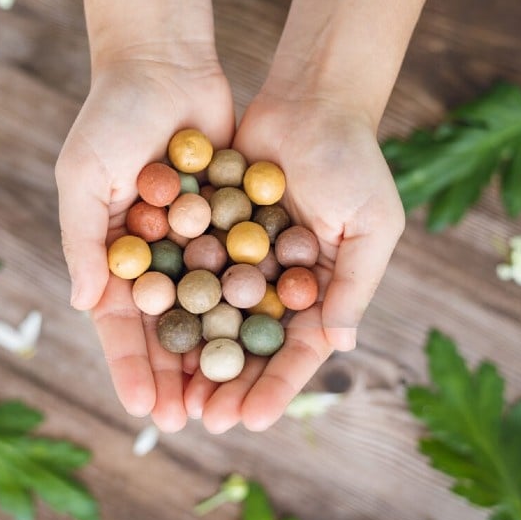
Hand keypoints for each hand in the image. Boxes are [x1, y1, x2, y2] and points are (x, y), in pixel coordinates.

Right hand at [55, 55, 232, 431]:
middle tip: (193, 420)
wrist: (166, 64)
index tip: (145, 410)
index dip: (131, 368)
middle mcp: (155, 258)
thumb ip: (84, 242)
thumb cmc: (111, 117)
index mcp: (114, 255)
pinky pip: (240, 274)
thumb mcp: (83, 177)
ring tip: (229, 398)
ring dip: (216, 355)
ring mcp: (195, 244)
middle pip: (168, 330)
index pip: (122, 325)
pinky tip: (263, 344)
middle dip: (177, 376)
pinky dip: (250, 308)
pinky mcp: (230, 224)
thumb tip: (85, 308)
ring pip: (208, 313)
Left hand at [184, 93, 404, 432]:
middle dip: (228, 385)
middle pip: (249, 347)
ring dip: (194, 358)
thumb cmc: (353, 160)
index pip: (297, 352)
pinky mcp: (212, 233)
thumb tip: (340, 346)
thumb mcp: (370, 223)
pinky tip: (151, 335)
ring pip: (214, 321)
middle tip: (201, 421)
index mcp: (321, 290)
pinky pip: (190, 275)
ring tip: (172, 395)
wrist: (310, 98)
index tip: (251, 421)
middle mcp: (279, 284)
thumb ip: (355, 283)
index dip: (275, 388)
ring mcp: (243, 261)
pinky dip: (173, 304)